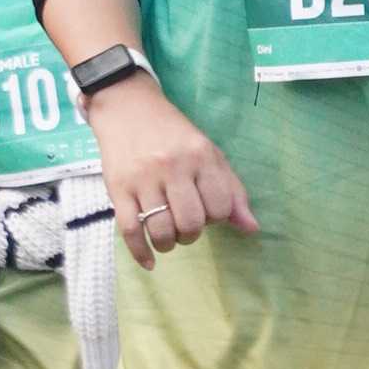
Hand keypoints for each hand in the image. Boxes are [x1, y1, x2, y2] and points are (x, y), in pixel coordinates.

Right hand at [83, 75, 260, 270]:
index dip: (216, 217)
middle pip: (191, 222)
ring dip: (169, 243)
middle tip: (186, 226)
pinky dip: (141, 252)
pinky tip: (150, 261)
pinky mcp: (117, 188)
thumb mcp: (208, 153)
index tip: (206, 211)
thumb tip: (251, 228)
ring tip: (168, 236)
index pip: (220, 207)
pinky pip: (130, 230)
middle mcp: (172, 166)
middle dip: (191, 234)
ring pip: (161, 230)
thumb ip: (231, 190)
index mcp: (200, 156)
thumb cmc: (173, 134)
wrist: (128, 107)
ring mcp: (143, 178)